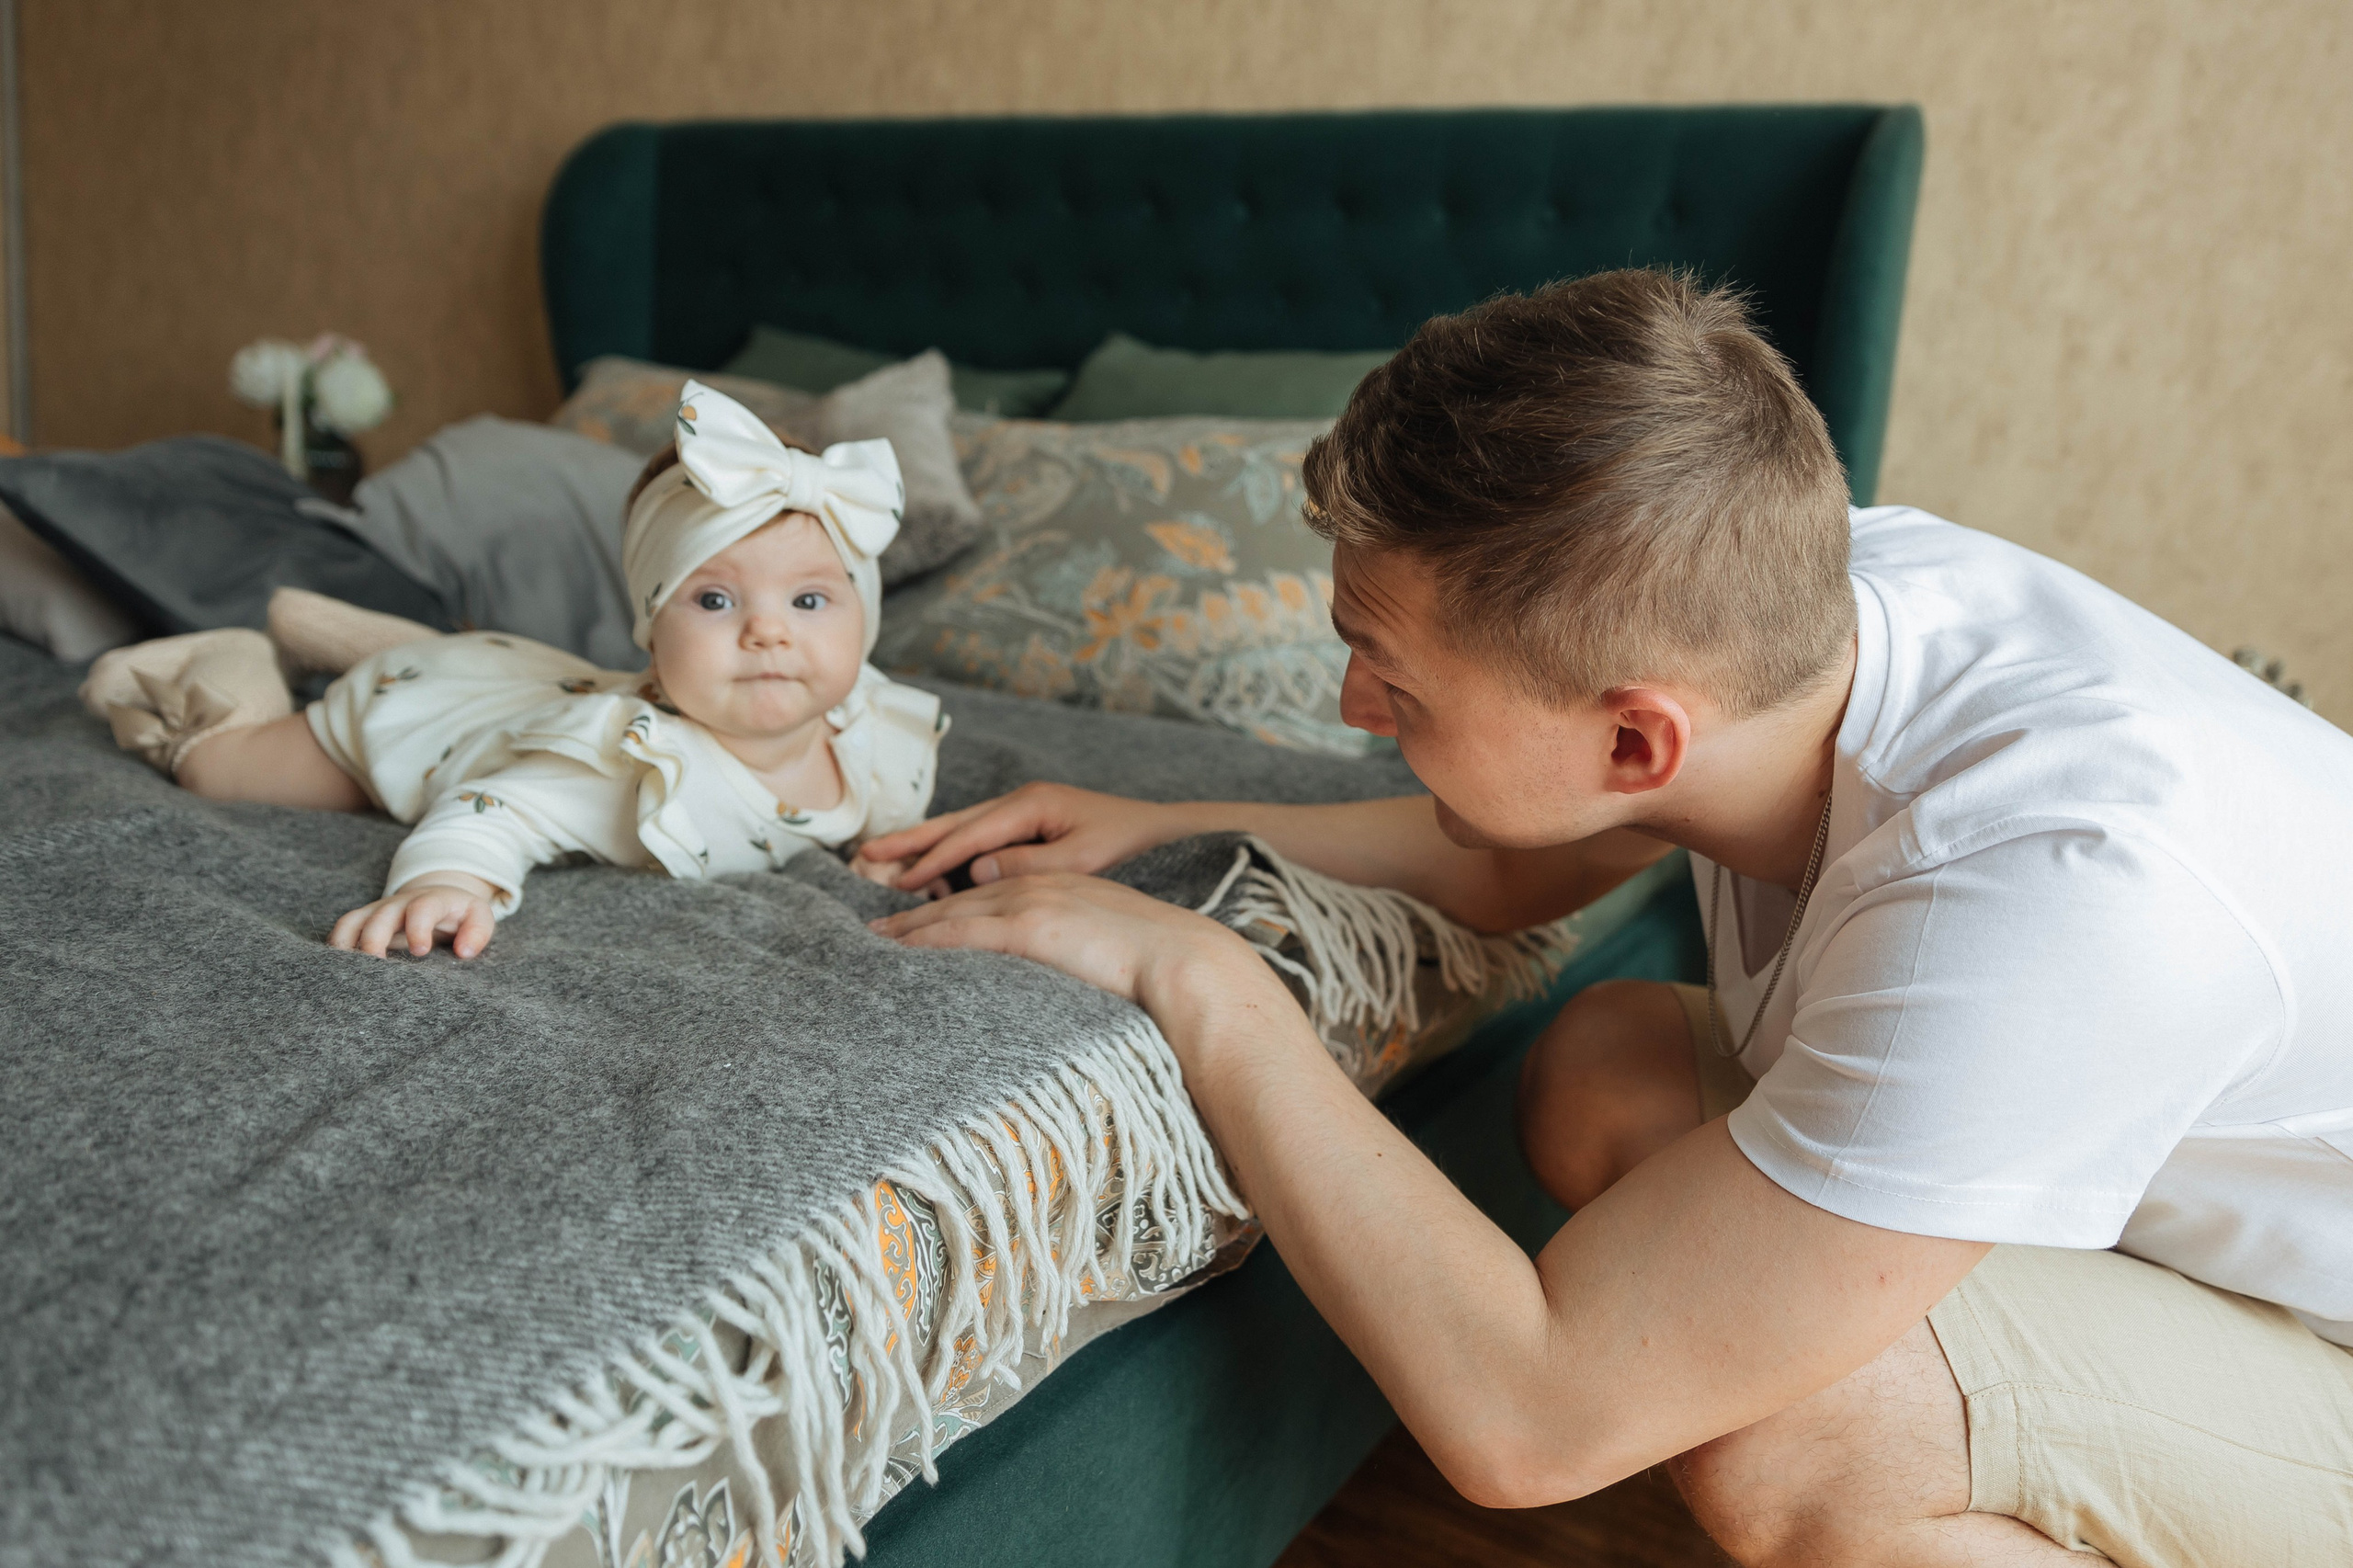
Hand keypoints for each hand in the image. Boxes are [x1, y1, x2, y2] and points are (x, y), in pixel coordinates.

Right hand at [331, 873, 501, 959]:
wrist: (436, 897)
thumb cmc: (459, 914)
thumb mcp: (478, 916)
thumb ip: (478, 932)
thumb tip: (464, 952)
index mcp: (431, 900)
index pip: (422, 908)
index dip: (418, 928)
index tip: (420, 951)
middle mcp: (399, 904)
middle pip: (380, 916)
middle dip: (375, 939)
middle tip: (376, 966)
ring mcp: (377, 911)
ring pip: (353, 922)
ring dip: (348, 945)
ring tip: (349, 972)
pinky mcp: (363, 922)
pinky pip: (342, 930)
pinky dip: (337, 948)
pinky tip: (338, 971)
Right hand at [857, 783, 1189, 892]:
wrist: (1164, 830)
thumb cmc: (1129, 844)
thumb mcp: (1082, 858)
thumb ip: (1030, 865)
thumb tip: (976, 872)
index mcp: (1031, 805)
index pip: (969, 835)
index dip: (931, 859)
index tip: (900, 882)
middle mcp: (1022, 801)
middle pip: (954, 823)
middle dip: (910, 842)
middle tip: (865, 857)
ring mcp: (1025, 810)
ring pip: (963, 828)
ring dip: (925, 845)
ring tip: (883, 861)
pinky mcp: (1030, 823)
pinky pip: (980, 837)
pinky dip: (951, 851)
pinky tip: (931, 869)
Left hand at [869, 872, 1281, 1022]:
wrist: (1186, 961)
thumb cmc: (1163, 965)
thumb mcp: (1114, 944)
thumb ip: (1081, 948)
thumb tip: (1068, 974)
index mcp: (1062, 885)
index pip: (992, 891)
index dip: (951, 903)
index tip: (922, 917)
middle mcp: (1041, 884)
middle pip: (962, 894)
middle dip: (916, 908)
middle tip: (876, 925)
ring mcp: (1033, 901)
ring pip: (953, 909)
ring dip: (909, 925)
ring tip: (874, 939)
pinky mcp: (1030, 926)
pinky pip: (962, 931)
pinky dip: (924, 939)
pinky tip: (897, 949)